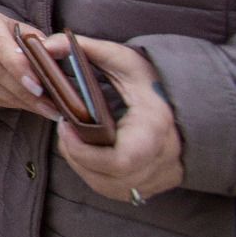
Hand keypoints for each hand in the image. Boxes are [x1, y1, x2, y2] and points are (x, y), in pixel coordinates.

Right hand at [0, 10, 59, 117]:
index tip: (39, 87)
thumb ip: (42, 42)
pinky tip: (16, 104)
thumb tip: (55, 50)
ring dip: (11, 99)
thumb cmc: (5, 35)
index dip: (18, 68)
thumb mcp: (24, 32)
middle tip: (46, 106)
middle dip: (20, 90)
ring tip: (36, 108)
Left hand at [47, 33, 184, 203]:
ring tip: (74, 140)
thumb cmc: (153, 82)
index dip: (85, 151)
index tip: (66, 127)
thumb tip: (48, 45)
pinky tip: (88, 154)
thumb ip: (86, 50)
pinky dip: (94, 175)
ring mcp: (159, 177)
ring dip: (82, 166)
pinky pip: (115, 190)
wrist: (187, 105)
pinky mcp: (152, 186)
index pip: (120, 159)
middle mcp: (162, 158)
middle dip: (77, 156)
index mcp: (156, 127)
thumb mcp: (124, 61)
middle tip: (65, 132)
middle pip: (108, 176)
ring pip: (108, 187)